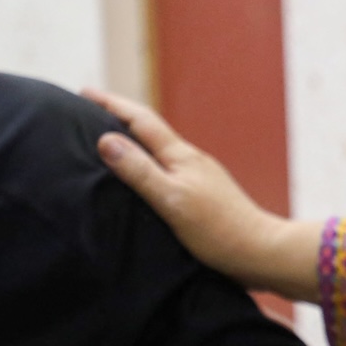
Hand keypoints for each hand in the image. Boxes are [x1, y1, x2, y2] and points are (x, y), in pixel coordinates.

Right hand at [85, 89, 320, 301]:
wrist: (261, 253)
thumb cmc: (218, 231)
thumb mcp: (172, 200)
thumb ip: (140, 171)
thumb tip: (106, 140)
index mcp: (181, 156)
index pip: (140, 121)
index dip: (111, 105)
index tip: (84, 93)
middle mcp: (191, 161)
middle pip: (150, 130)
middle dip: (119, 117)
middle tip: (90, 110)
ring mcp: (199, 177)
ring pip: (160, 150)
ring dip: (134, 141)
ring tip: (110, 141)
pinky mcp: (204, 196)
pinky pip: (168, 170)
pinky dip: (148, 164)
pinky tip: (145, 178)